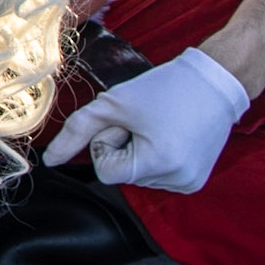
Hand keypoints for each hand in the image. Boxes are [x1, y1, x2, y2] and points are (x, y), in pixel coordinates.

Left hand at [43, 47, 249, 193]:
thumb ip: (75, 132)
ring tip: (161, 126)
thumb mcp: (112, 104)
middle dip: (124, 146)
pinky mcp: (196, 182)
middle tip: (146, 120)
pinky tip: (172, 136)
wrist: (215, 80)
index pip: (105, 172)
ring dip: (140, 151)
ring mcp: (188, 184)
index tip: (126, 123)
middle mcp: (176, 181)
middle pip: (121, 174)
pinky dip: (156, 158)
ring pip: (137, 176)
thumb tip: (50, 161)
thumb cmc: (163, 89)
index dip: (106, 143)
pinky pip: (157, 176)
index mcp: (157, 163)